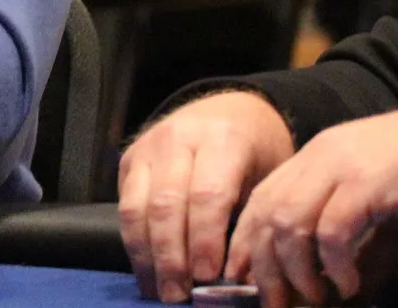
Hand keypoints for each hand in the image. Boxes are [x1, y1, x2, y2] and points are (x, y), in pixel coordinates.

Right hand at [118, 91, 294, 302]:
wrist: (230, 109)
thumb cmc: (259, 151)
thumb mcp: (271, 175)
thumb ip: (254, 218)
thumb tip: (241, 277)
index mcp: (223, 140)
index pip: (208, 194)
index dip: (205, 240)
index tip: (210, 278)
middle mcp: (179, 138)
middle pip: (167, 204)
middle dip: (172, 256)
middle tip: (180, 296)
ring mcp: (149, 147)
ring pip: (138, 207)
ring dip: (148, 256)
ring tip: (161, 292)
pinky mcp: (130, 159)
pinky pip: (126, 206)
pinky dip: (134, 244)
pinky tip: (147, 273)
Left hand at [225, 89, 397, 307]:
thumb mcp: (386, 220)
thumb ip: (360, 255)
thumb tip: (341, 298)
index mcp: (312, 160)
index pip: (259, 203)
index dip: (245, 246)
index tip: (247, 285)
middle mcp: (316, 158)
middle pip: (265, 216)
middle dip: (265, 269)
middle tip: (279, 305)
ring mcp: (339, 166)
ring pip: (288, 222)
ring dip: (296, 271)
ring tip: (315, 300)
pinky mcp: (367, 180)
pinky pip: (333, 229)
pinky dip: (333, 265)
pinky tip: (348, 285)